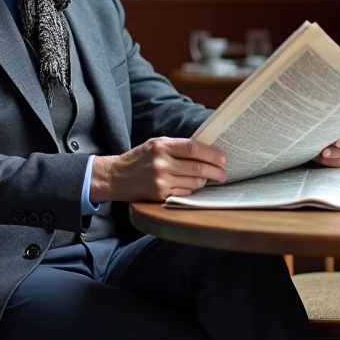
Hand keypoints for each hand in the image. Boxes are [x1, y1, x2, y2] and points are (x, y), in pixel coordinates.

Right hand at [91, 137, 228, 201]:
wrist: (116, 176)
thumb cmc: (139, 159)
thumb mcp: (155, 144)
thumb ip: (177, 146)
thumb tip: (205, 151)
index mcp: (161, 145)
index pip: (193, 148)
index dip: (211, 154)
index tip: (223, 158)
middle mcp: (161, 162)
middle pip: (197, 167)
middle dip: (215, 171)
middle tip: (224, 173)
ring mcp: (160, 180)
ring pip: (194, 182)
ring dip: (205, 181)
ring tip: (210, 179)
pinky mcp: (159, 194)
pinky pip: (185, 192)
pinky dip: (193, 190)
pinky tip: (195, 186)